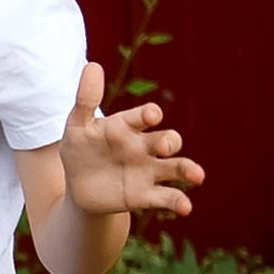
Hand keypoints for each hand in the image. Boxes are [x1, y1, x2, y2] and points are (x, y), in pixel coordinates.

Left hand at [58, 62, 203, 220]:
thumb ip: (85, 100)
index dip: (148, 115)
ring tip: (197, 176)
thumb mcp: (76, 126)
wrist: (79, 187)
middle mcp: (144, 146)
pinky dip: (179, 201)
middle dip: (170, 141)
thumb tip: (92, 65)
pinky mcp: (147, 195)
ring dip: (188, 169)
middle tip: (166, 145)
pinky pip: (168, 197)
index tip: (150, 116)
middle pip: (167, 139)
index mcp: (127, 126)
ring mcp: (149, 170)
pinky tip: (186, 208)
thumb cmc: (80, 150)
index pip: (143, 116)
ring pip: (176, 167)